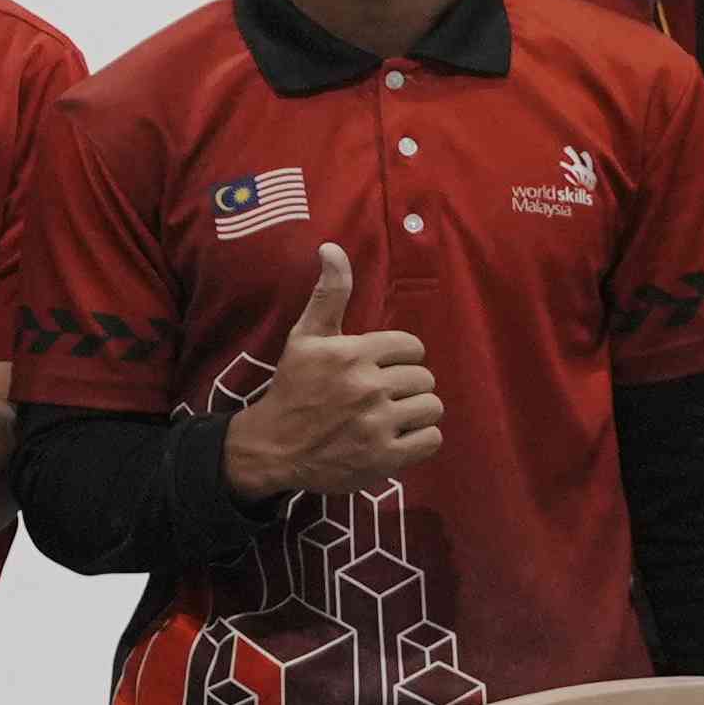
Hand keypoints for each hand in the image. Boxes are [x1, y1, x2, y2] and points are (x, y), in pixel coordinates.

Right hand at [222, 245, 441, 499]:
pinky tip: (396, 437)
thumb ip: (329, 294)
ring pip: (431, 407)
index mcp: (352, 353)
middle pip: (424, 378)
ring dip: (416, 412)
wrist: (272, 448)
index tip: (378, 370)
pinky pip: (431, 440)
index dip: (398, 358)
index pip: (412, 347)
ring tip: (391, 417)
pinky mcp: (385, 457)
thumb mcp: (305, 338)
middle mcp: (367, 387)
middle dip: (406, 386)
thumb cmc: (293, 388)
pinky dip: (419, 440)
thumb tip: (332, 247)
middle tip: (380, 396)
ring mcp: (377, 424)